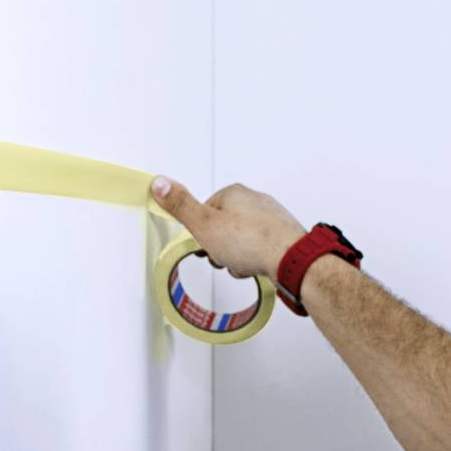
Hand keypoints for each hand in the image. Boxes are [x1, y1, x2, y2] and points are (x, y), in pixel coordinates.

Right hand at [148, 175, 307, 281]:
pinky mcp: (282, 235)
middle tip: (225, 256)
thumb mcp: (203, 224)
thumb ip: (181, 205)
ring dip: (237, 257)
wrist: (290, 259)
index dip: (201, 232)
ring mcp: (270, 218)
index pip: (205, 211)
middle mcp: (254, 200)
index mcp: (233, 193)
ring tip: (243, 264)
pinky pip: (259, 250)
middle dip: (221, 247)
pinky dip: (255, 260)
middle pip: (224, 227)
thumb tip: (159, 183)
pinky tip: (257, 267)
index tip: (204, 243)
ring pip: (242, 241)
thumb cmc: (250, 241)